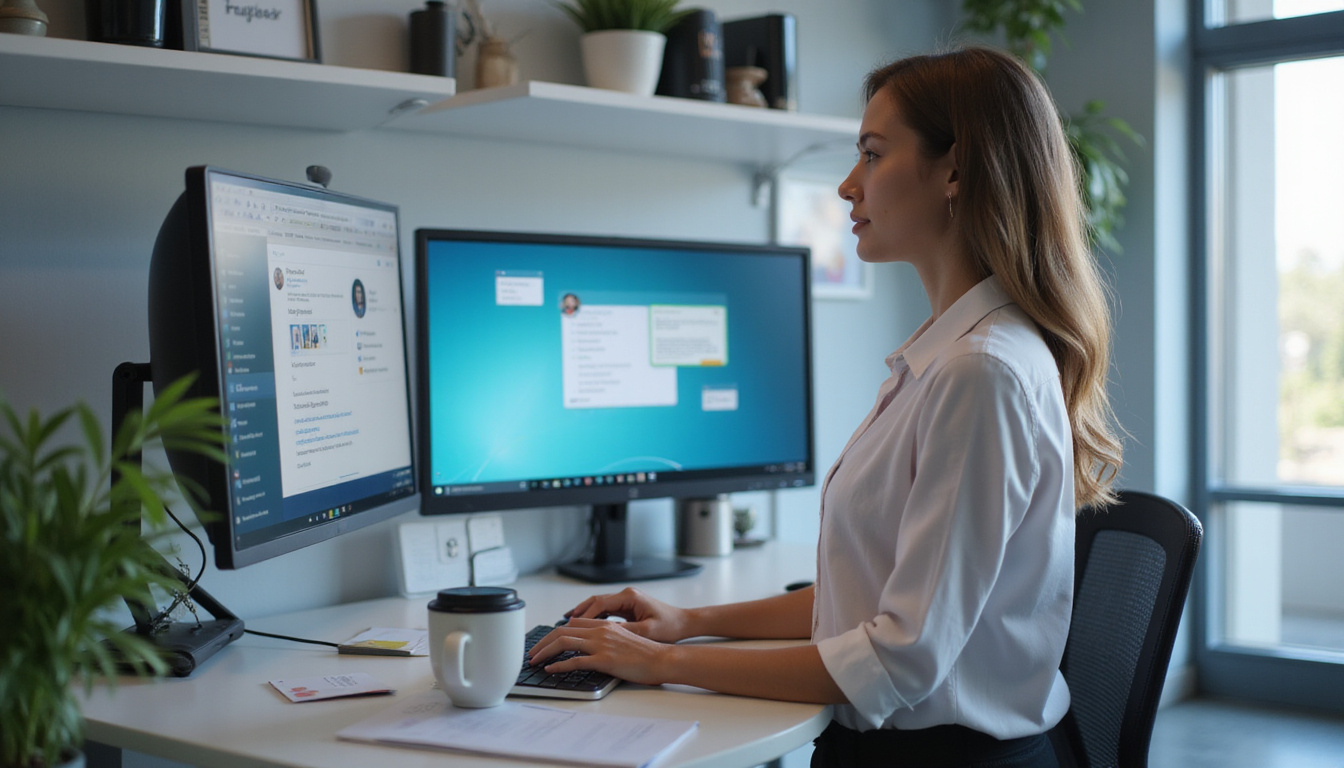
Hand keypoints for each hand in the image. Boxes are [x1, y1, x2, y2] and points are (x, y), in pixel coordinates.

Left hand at [527, 619, 676, 685]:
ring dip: (545, 652)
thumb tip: (588, 648)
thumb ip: (605, 639)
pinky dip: (559, 665)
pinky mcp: (604, 659)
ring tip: (535, 661)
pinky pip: (575, 661)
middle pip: (562, 631)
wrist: (662, 659)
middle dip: (543, 642)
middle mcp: (600, 631)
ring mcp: (601, 644)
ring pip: (564, 642)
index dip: (553, 634)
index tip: (544, 644)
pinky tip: (551, 670)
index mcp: (604, 626)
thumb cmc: (645, 654)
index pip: (571, 625)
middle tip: (532, 653)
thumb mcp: (622, 640)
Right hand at [564, 587, 691, 643]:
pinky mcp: (627, 608)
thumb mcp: (646, 631)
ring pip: (597, 606)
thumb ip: (624, 631)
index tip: (570, 626)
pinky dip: (592, 618)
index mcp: (630, 597)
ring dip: (582, 615)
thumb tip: (603, 634)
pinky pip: (604, 611)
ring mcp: (625, 601)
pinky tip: (583, 627)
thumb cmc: (669, 626)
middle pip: (594, 602)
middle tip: (561, 625)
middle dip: (577, 613)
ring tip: (566, 625)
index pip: (599, 603)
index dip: (583, 615)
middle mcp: (625, 596)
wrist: (684, 623)